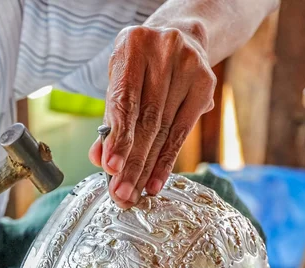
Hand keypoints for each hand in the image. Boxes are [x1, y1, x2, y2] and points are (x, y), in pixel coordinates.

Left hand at [89, 24, 215, 207]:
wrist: (180, 38)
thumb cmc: (141, 67)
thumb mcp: (119, 82)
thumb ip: (109, 119)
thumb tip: (99, 158)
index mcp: (133, 46)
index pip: (125, 100)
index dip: (118, 137)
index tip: (110, 167)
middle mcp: (163, 51)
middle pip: (147, 119)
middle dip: (131, 161)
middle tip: (120, 193)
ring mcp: (189, 65)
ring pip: (165, 129)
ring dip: (147, 167)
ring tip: (133, 193)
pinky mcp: (206, 82)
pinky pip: (183, 131)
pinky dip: (166, 160)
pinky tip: (154, 182)